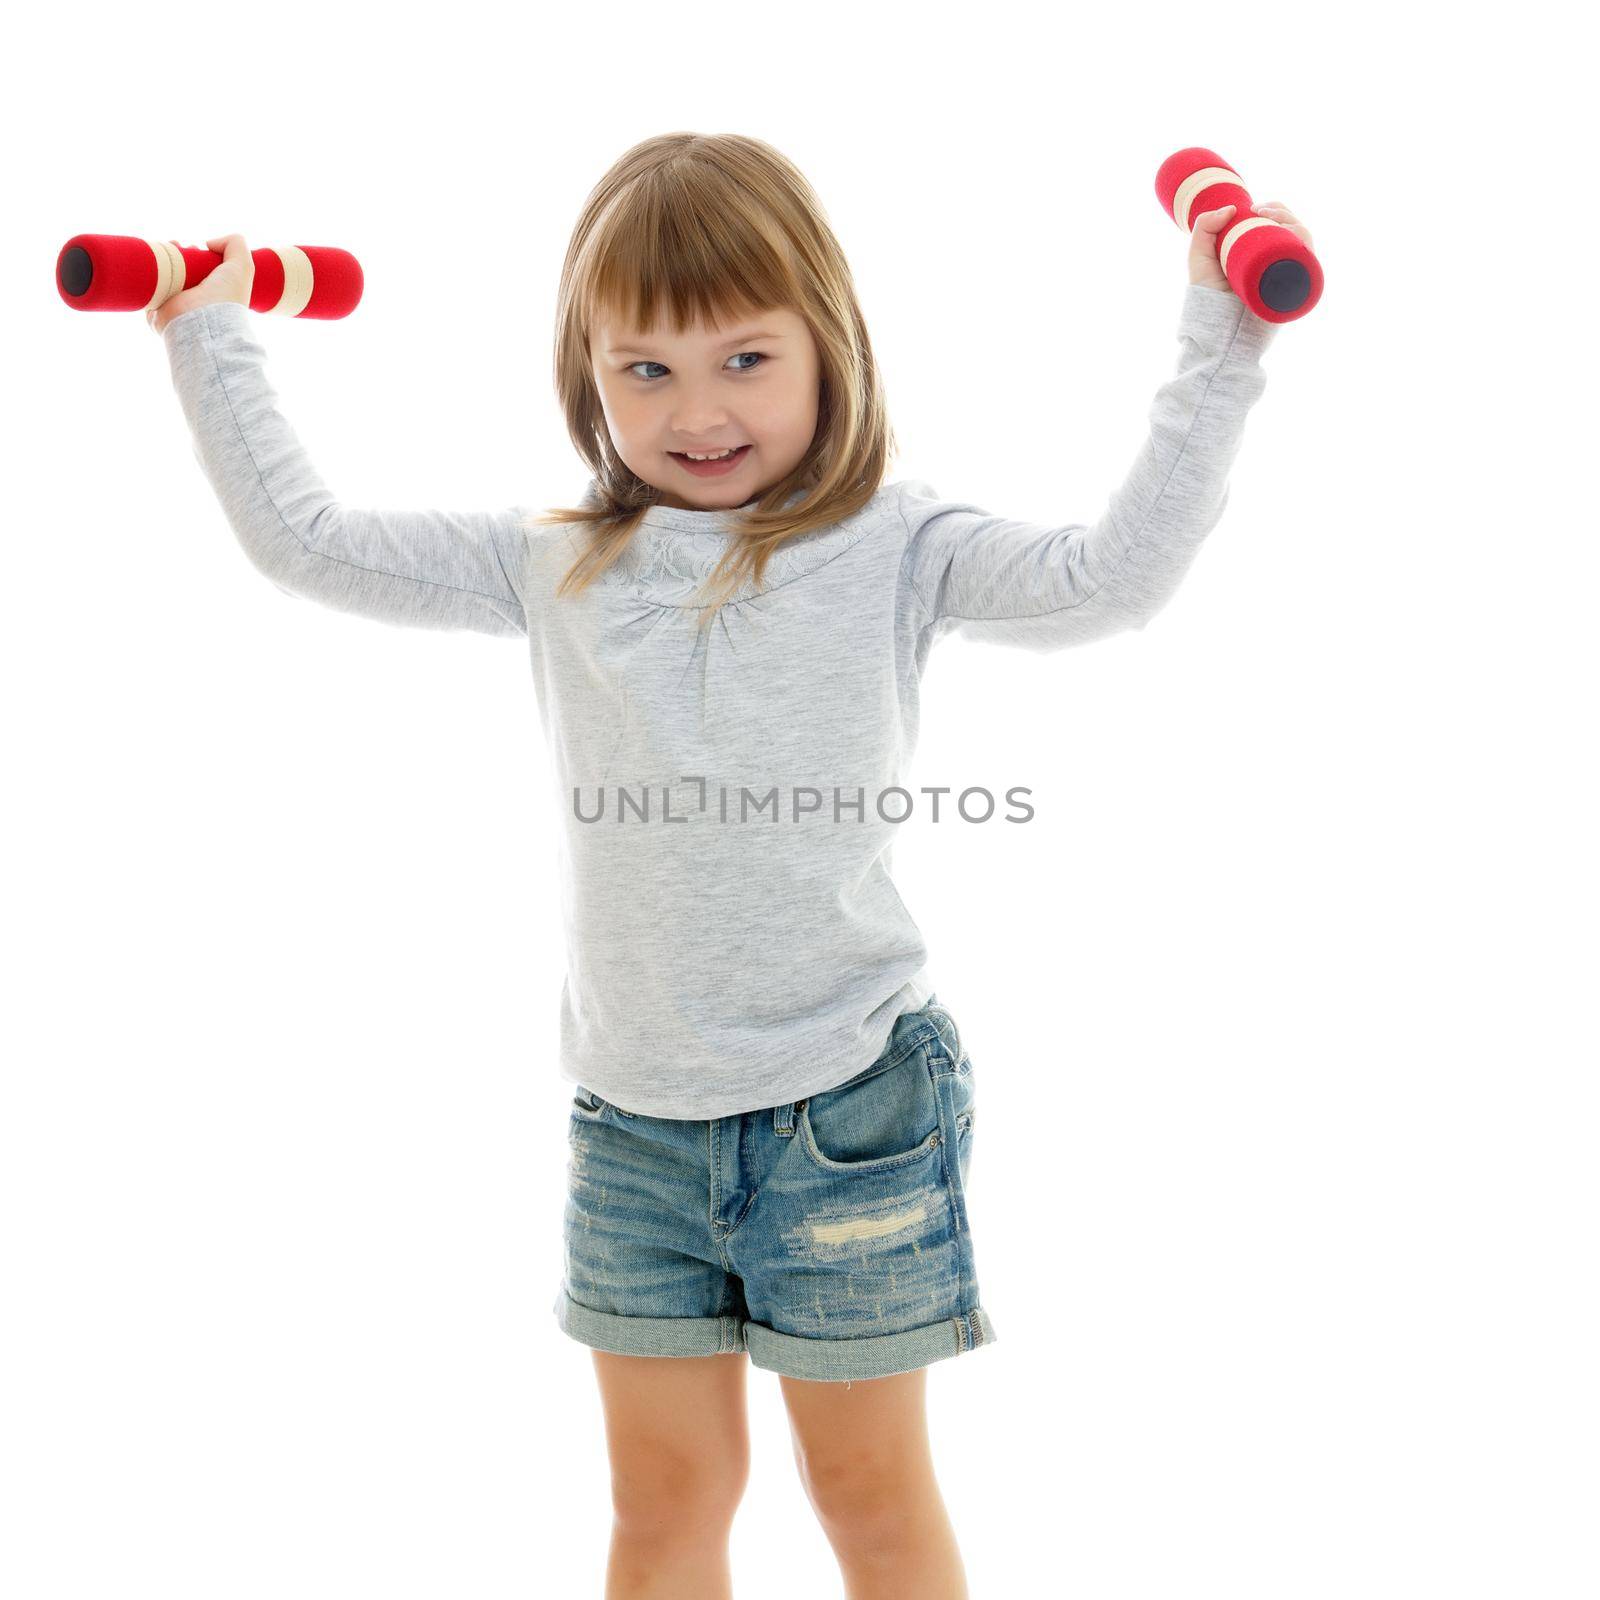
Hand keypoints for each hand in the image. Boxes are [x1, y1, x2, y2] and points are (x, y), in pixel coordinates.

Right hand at [146, 234, 254, 333]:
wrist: (203, 324)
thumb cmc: (225, 297)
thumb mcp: (242, 265)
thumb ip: (235, 244)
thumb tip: (209, 243)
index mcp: (214, 294)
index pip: (202, 271)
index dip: (197, 254)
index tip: (194, 247)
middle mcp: (195, 301)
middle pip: (181, 271)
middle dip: (178, 254)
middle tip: (178, 247)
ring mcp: (174, 307)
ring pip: (163, 278)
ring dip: (162, 261)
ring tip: (165, 250)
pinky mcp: (156, 311)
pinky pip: (146, 289)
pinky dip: (146, 274)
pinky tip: (151, 262)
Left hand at [1188, 201, 1313, 294]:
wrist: (1212, 326)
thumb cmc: (1207, 295)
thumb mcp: (1199, 257)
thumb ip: (1204, 227)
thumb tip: (1232, 208)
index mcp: (1263, 255)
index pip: (1281, 227)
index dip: (1275, 210)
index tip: (1254, 208)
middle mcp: (1278, 265)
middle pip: (1296, 232)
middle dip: (1285, 213)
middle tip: (1260, 211)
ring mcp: (1288, 279)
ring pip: (1305, 245)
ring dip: (1296, 227)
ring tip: (1274, 222)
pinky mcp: (1294, 294)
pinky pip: (1309, 268)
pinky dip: (1304, 250)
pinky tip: (1292, 241)